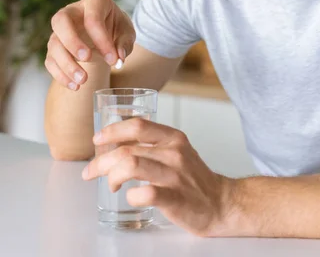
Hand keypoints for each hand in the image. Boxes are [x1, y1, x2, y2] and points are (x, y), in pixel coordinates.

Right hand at [45, 0, 134, 90]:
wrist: (107, 31)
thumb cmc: (117, 28)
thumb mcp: (127, 32)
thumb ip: (125, 43)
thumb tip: (119, 58)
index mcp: (94, 1)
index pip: (92, 18)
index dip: (102, 40)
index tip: (113, 60)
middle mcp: (72, 11)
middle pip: (61, 21)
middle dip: (72, 41)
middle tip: (87, 58)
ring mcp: (60, 29)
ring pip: (53, 43)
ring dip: (66, 63)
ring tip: (83, 80)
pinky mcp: (55, 46)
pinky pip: (50, 60)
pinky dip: (60, 74)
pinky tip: (74, 86)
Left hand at [81, 118, 234, 236]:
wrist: (220, 203)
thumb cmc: (192, 178)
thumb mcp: (175, 151)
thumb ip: (151, 145)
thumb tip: (115, 143)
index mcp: (173, 137)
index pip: (137, 125)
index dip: (112, 131)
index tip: (97, 140)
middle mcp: (174, 152)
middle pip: (127, 149)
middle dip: (101, 161)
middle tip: (90, 172)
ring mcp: (175, 175)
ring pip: (131, 165)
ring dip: (111, 176)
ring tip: (110, 184)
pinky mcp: (176, 198)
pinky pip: (146, 193)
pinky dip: (132, 195)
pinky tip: (131, 197)